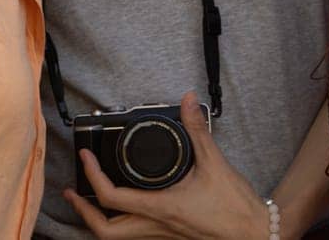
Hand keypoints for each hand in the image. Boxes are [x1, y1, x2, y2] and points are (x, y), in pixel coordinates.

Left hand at [63, 92, 271, 239]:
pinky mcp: (172, 237)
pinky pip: (137, 235)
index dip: (92, 176)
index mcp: (161, 208)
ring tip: (90, 202)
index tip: (85, 156)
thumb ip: (197, 129)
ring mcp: (163, 236)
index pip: (111, 198)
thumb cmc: (235, 207)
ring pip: (118, 238)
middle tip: (73, 192)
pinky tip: (126, 208)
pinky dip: (122, 224)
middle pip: (105, 231)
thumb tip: (187, 101)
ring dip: (99, 221)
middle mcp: (156, 227)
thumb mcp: (214, 163)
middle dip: (83, 212)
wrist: (255, 234)